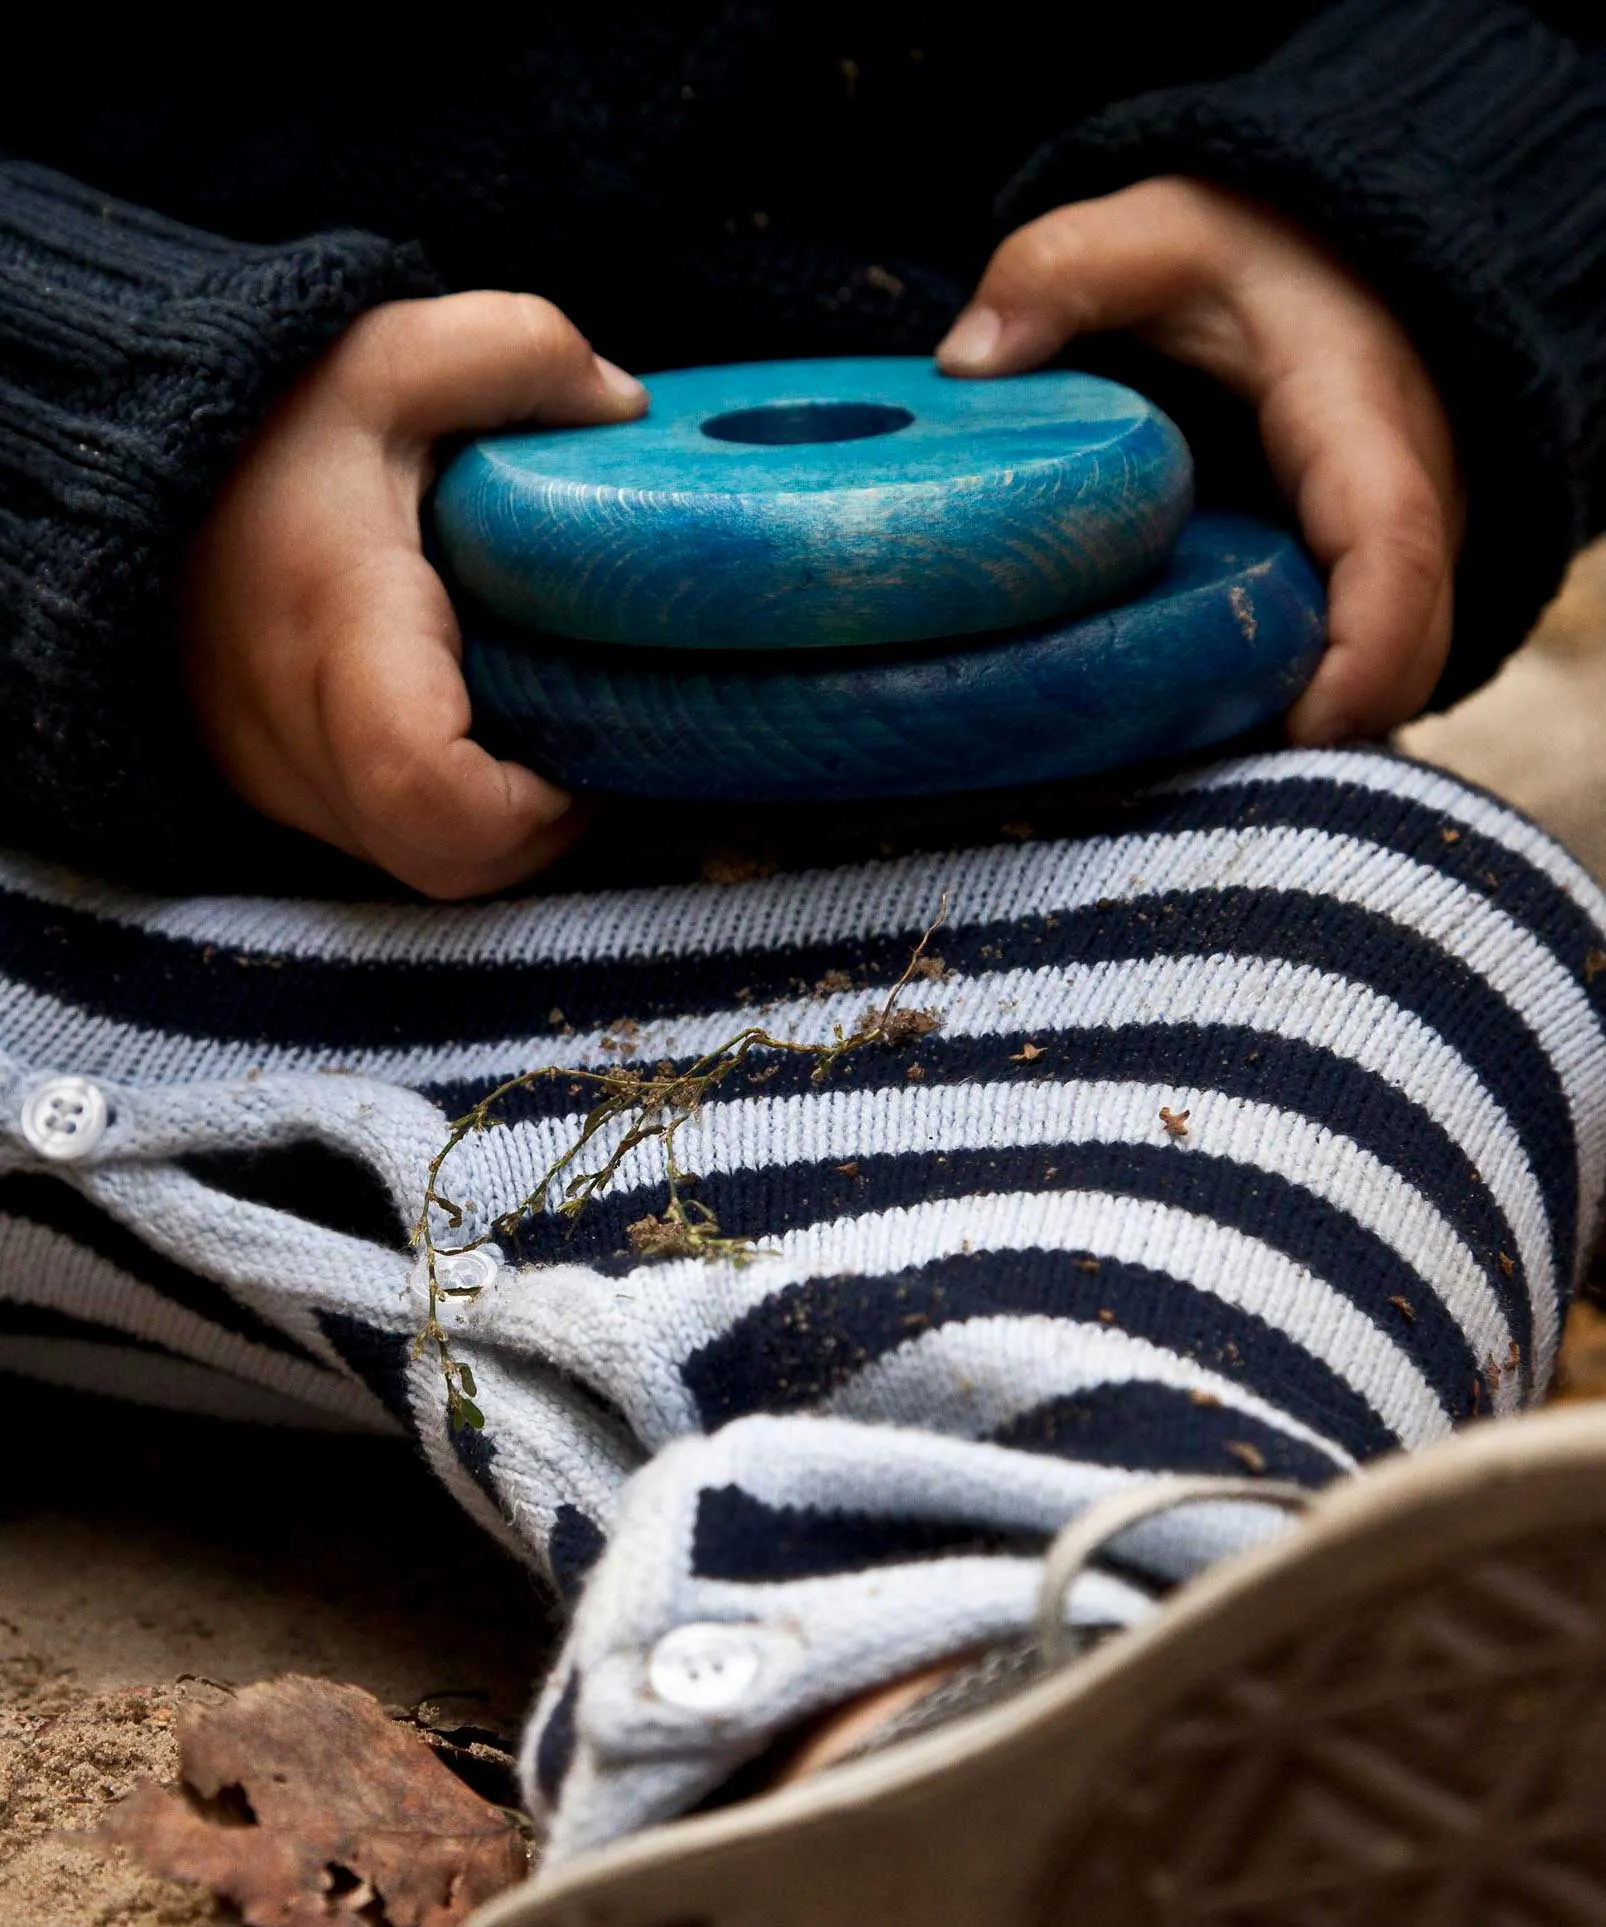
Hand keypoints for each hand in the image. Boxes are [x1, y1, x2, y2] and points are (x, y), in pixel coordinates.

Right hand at [182, 292, 646, 897]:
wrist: (123, 479)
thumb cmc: (265, 425)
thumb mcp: (391, 357)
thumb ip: (520, 353)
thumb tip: (629, 415)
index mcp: (339, 635)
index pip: (425, 784)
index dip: (535, 799)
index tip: (595, 727)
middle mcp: (302, 741)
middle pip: (458, 865)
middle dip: (558, 821)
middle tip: (611, 729)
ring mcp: (287, 786)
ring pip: (436, 874)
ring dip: (522, 826)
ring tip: (567, 726)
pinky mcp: (288, 799)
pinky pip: (402, 848)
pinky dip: (471, 817)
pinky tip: (508, 736)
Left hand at [937, 177, 1463, 743]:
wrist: (1327, 260)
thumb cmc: (1246, 254)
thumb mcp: (1156, 232)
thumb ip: (1062, 272)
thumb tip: (963, 361)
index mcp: (1359, 418)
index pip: (1392, 543)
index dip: (1363, 649)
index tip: (1300, 724)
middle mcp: (1408, 498)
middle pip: (1411, 646)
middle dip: (1330, 723)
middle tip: (1197, 764)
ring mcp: (1394, 551)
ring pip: (1393, 675)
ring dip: (1308, 729)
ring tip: (1184, 756)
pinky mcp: (1359, 584)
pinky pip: (1357, 670)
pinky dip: (1296, 708)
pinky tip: (1195, 728)